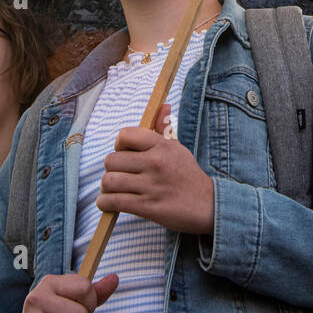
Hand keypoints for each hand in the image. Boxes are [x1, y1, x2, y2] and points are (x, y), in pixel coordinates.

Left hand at [97, 103, 215, 235]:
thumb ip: (164, 128)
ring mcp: (150, 185)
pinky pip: (114, 201)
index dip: (119, 144)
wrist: (207, 204)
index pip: (126, 135)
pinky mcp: (147, 207)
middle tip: (118, 173)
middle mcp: (155, 163)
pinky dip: (105, 203)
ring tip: (113, 189)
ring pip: (109, 181)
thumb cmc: (188, 175)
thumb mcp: (178, 148)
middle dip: (111, 168)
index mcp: (162, 146)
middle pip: (112, 160)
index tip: (123, 152)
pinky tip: (109, 203)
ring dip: (106, 187)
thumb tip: (163, 105)